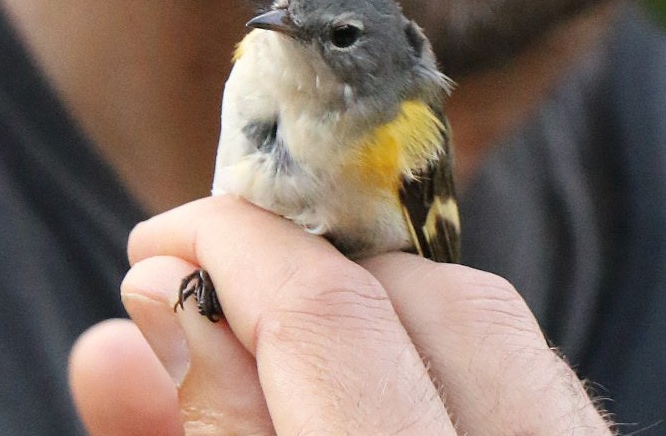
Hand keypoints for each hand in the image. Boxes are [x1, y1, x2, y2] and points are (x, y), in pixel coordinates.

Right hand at [69, 195, 611, 434]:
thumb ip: (190, 431)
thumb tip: (136, 314)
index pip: (335, 325)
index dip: (231, 255)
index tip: (160, 247)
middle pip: (436, 299)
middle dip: (302, 271)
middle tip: (207, 292)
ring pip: (492, 322)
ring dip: (370, 303)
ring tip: (281, 335)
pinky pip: (529, 368)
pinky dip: (433, 349)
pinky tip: (368, 378)